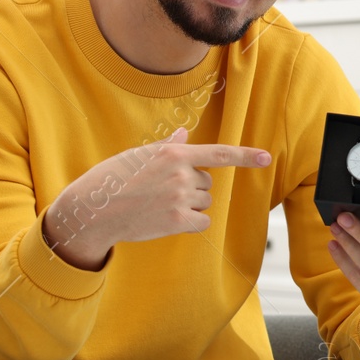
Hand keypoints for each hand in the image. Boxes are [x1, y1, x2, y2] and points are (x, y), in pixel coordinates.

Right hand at [42, 126, 270, 269]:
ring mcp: (180, 198)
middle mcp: (181, 174)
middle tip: (161, 191)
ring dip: (190, 205)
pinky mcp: (178, 221)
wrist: (94, 210)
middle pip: (208, 183)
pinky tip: (167, 219)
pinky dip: (191, 222)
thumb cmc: (113, 179)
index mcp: (173, 153)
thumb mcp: (138, 155)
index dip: (245, 156)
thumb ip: (167, 147)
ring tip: (160, 204)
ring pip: (205, 202)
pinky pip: (202, 221)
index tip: (266, 158)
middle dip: (191, 187)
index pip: (218, 153)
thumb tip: (184, 136)